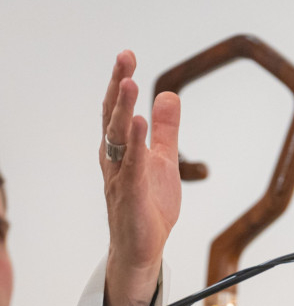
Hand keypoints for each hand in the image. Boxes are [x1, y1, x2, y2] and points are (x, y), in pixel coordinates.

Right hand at [100, 50, 180, 305]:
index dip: (120, 83)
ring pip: (118, 140)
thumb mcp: (164, 160)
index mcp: (121, 150)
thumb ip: (167, 129)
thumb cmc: (148, 204)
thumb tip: (169, 94)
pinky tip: (139, 124)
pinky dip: (135, 146)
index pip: (117, 111)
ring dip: (123, 111)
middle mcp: (114, 160)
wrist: (143, 248)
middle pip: (113, 118)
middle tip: (125, 58)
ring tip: (131, 83)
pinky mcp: (130, 197)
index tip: (127, 56)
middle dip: (119, 87)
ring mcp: (120, 178)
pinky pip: (131, 167)